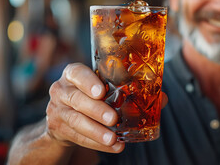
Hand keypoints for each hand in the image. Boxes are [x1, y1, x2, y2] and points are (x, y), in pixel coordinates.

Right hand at [45, 63, 167, 152]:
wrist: (64, 114)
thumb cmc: (91, 95)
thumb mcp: (104, 87)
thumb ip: (129, 89)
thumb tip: (162, 98)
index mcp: (74, 73)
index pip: (77, 73)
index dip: (88, 82)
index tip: (101, 91)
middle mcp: (61, 88)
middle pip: (76, 99)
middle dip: (96, 110)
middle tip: (113, 119)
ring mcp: (56, 108)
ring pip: (75, 121)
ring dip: (96, 132)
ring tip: (113, 139)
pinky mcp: (57, 127)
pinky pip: (77, 137)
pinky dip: (96, 143)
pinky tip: (112, 146)